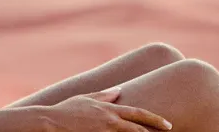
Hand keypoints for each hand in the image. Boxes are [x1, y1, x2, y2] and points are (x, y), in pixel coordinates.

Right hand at [38, 87, 171, 131]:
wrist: (50, 123)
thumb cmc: (67, 110)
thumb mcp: (86, 98)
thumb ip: (104, 95)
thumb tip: (119, 91)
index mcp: (110, 110)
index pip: (139, 114)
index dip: (155, 119)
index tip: (168, 124)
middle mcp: (110, 122)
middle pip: (139, 130)